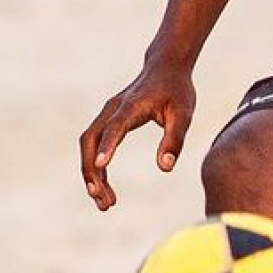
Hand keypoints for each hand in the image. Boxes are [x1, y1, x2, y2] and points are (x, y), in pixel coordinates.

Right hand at [79, 58, 196, 209]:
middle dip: (92, 171)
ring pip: (88, 146)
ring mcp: (107, 115)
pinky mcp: (108, 121)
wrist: (165, 68)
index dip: (107, 146)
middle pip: (90, 140)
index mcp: (130, 107)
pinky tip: (106, 189)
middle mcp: (112, 110)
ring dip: (92, 175)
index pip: (114, 128)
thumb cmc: (177, 91)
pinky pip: (95, 146)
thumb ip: (175, 140)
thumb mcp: (184, 114)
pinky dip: (97, 168)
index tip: (102, 166)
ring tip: (105, 204)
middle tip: (103, 201)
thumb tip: (164, 168)